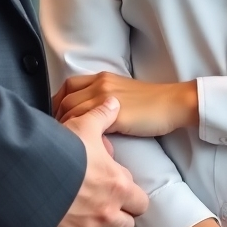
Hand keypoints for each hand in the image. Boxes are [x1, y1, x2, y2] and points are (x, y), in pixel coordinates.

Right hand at [51, 97, 148, 226]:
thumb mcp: (83, 126)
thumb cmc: (59, 151)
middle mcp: (109, 211)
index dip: (133, 196)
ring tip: (99, 220)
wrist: (31, 174)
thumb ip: (102, 115)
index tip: (122, 190)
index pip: (142, 202)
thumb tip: (113, 102)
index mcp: (117, 185)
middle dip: (122, 216)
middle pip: (129, 225)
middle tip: (110, 205)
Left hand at [54, 73, 197, 136]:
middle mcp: (100, 84)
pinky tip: (81, 148)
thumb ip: (102, 100)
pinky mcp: (115, 115)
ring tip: (65, 144)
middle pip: (66, 99)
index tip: (54, 117)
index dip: (57, 101)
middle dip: (56, 117)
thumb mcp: (121, 94)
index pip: (68, 86)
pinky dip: (81, 135)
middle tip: (55, 135)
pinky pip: (89, 124)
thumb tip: (86, 116)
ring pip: (73, 111)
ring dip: (65, 128)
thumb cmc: (150, 102)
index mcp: (101, 78)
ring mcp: (106, 98)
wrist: (171, 104)